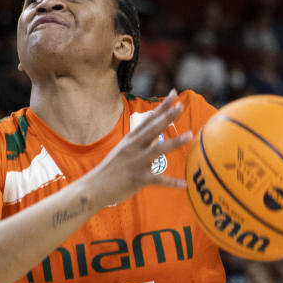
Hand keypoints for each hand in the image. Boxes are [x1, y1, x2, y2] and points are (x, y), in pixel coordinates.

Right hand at [90, 89, 191, 207]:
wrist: (94, 188)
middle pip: (153, 129)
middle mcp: (133, 148)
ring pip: (158, 150)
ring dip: (174, 142)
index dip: (162, 107)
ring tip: (189, 135)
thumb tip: (156, 136)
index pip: (149, 119)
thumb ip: (140, 143)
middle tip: (180, 106)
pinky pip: (159, 180)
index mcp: (131, 140)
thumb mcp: (123, 151)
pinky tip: (185, 184)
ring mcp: (136, 162)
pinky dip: (172, 183)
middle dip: (167, 117)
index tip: (174, 94)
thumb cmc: (110, 170)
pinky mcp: (138, 179)